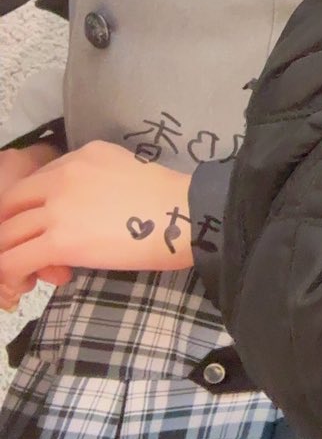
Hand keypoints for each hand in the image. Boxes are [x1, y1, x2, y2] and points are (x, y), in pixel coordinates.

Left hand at [0, 141, 197, 308]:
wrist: (186, 214)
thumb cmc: (170, 199)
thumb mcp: (126, 170)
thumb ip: (96, 182)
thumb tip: (83, 213)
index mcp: (82, 156)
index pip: (35, 182)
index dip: (31, 208)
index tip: (40, 228)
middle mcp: (63, 175)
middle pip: (11, 204)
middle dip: (8, 229)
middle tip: (22, 249)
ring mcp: (58, 207)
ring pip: (7, 234)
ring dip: (7, 254)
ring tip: (22, 273)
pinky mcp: (59, 240)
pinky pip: (13, 259)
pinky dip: (10, 273)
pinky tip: (24, 283)